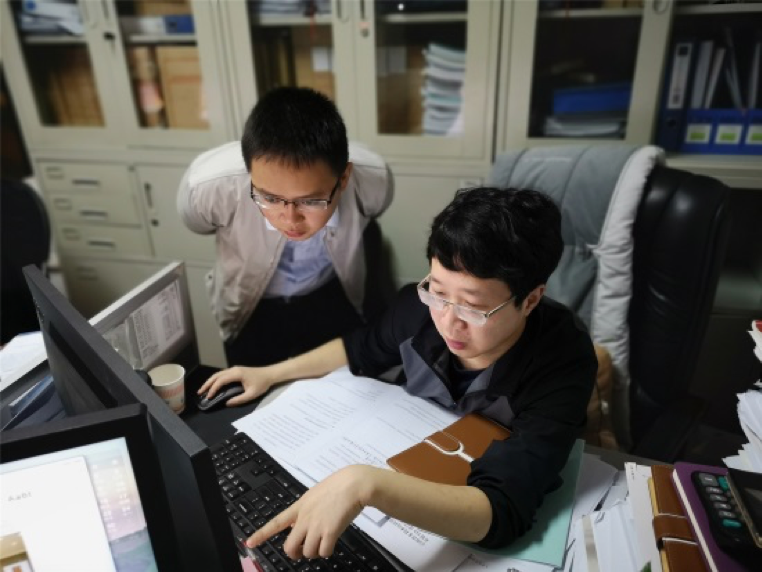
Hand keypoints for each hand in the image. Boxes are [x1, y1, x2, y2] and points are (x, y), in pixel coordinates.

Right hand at [197, 366, 273, 406]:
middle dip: (207, 384)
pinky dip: (216, 380)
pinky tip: (214, 386)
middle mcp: (233, 370)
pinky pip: (222, 374)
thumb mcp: (251, 394)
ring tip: (203, 390)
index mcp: (236, 374)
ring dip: (210, 381)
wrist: (270, 374)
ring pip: (218, 374)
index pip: (221, 381)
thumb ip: (239, 399)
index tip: (209, 397)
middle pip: (216, 376)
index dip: (213, 389)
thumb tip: (227, 403)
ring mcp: (234, 369)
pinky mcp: (236, 371)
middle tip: (199, 392)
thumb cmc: (262, 383)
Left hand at [246, 466, 369, 559]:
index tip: (249, 544)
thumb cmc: (339, 485)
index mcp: (299, 507)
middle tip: (302, 551)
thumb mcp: (315, 494)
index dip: (261, 535)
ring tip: (324, 542)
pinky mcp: (330, 532)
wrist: (354, 484)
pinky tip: (332, 543)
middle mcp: (304, 518)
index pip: (276, 523)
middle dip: (295, 553)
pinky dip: (327, 552)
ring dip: (315, 552)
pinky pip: (324, 552)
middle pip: (290, 546)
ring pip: (308, 552)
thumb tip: (302, 524)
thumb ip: (306, 509)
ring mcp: (316, 526)